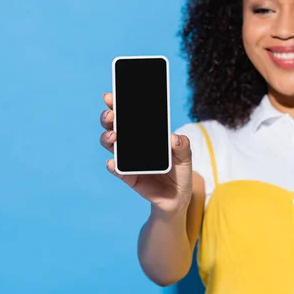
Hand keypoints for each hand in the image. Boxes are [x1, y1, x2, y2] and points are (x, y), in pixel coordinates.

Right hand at [99, 92, 193, 213]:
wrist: (177, 197)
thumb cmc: (180, 171)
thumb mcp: (186, 157)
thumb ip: (183, 146)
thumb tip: (174, 138)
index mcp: (144, 133)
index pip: (128, 115)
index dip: (118, 104)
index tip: (111, 97)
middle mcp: (132, 144)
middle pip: (114, 127)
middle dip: (108, 118)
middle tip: (110, 115)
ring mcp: (128, 160)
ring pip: (111, 145)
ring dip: (108, 138)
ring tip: (112, 136)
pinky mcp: (128, 177)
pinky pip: (118, 170)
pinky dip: (113, 166)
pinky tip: (113, 162)